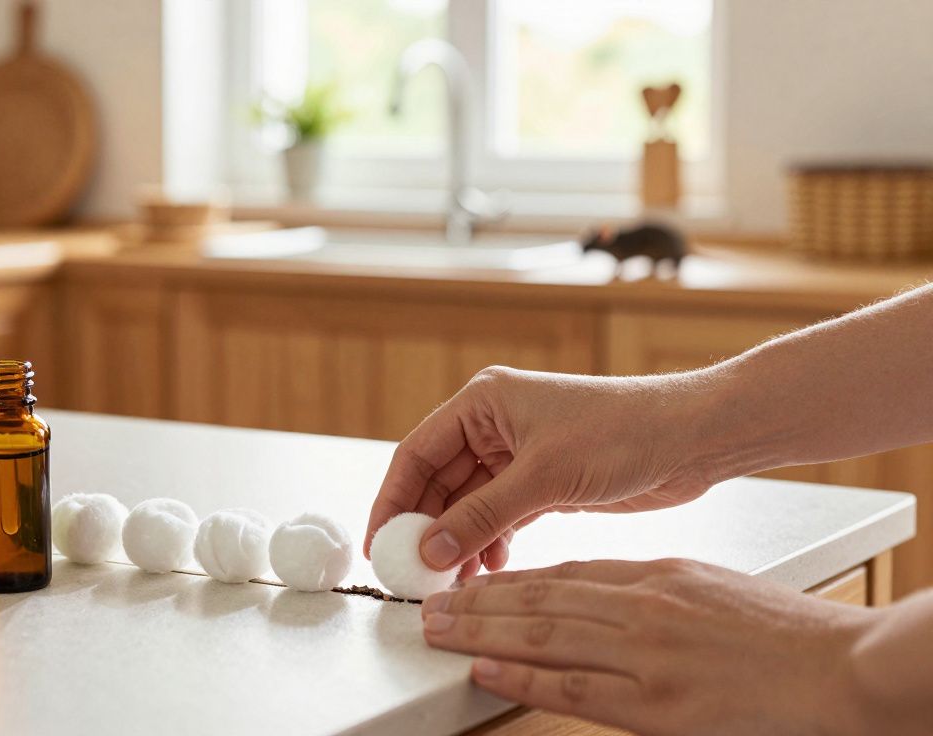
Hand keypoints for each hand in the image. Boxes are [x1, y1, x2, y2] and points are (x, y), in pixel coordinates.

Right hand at [366, 366, 722, 572]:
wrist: (691, 438)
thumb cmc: (624, 431)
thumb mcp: (543, 476)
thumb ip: (482, 515)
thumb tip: (430, 549)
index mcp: (483, 402)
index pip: (417, 455)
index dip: (393, 500)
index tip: (379, 543)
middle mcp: (494, 425)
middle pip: (438, 483)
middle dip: (425, 528)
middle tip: (413, 573)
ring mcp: (518, 455)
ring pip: (468, 505)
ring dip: (458, 541)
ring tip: (451, 581)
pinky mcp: (543, 482)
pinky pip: (499, 516)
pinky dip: (490, 542)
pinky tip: (489, 569)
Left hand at [419, 558, 876, 734]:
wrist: (839, 669)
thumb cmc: (783, 633)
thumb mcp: (709, 589)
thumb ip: (651, 591)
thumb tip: (598, 597)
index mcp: (655, 577)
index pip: (564, 574)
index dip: (509, 580)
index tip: (473, 584)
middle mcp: (641, 608)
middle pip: (540, 598)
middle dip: (478, 601)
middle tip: (431, 603)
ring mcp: (645, 655)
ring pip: (543, 634)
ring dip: (481, 630)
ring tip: (438, 629)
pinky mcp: (656, 704)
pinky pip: (573, 686)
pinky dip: (522, 675)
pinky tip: (485, 668)